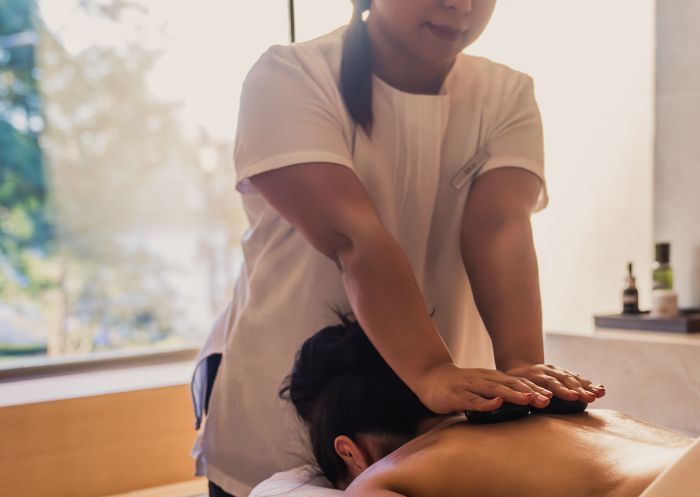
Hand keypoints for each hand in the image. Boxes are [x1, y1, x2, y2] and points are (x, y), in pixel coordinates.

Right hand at [415, 362, 554, 413]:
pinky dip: (486, 401)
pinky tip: (496, 403)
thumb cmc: (458, 384)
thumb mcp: (482, 385)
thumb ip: (498, 392)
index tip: (552, 396)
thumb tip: (522, 401)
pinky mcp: (457, 396)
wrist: (430, 375)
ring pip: (495, 390)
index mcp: (492, 378)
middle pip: (510, 385)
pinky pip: (473, 399)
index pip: (517, 383)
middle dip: (530, 392)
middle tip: (548, 399)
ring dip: (513, 394)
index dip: (534, 389)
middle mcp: (484, 379)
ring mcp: (470, 386)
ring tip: (529, 399)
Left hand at [503, 362, 605, 403]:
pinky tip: (599, 390)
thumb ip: (521, 396)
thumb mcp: (511, 389)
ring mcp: (554, 370)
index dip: (559, 390)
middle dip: (575, 389)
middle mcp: (544, 370)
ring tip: (599, 394)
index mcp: (531, 375)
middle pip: (561, 380)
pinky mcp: (562, 372)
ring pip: (571, 377)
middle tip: (588, 398)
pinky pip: (576, 377)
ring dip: (586, 386)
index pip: (546, 382)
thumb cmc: (514, 385)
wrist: (517, 367)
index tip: (570, 398)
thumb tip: (530, 404)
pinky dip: (587, 384)